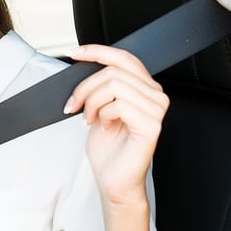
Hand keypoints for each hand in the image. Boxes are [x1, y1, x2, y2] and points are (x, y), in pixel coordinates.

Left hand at [64, 45, 169, 207]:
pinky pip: (119, 104)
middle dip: (85, 87)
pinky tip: (105, 127)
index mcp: (144, 88)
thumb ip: (101, 85)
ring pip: (114, 85)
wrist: (113, 180)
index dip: (97, 51)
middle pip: (113, 71)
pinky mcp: (152, 124)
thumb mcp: (99, 107)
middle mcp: (155, 95)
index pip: (124, 58)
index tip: (74, 52)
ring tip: (91, 119)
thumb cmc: (108, 148)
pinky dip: (103, 115)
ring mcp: (156, 109)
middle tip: (74, 106)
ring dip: (92, 102)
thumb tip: (85, 65)